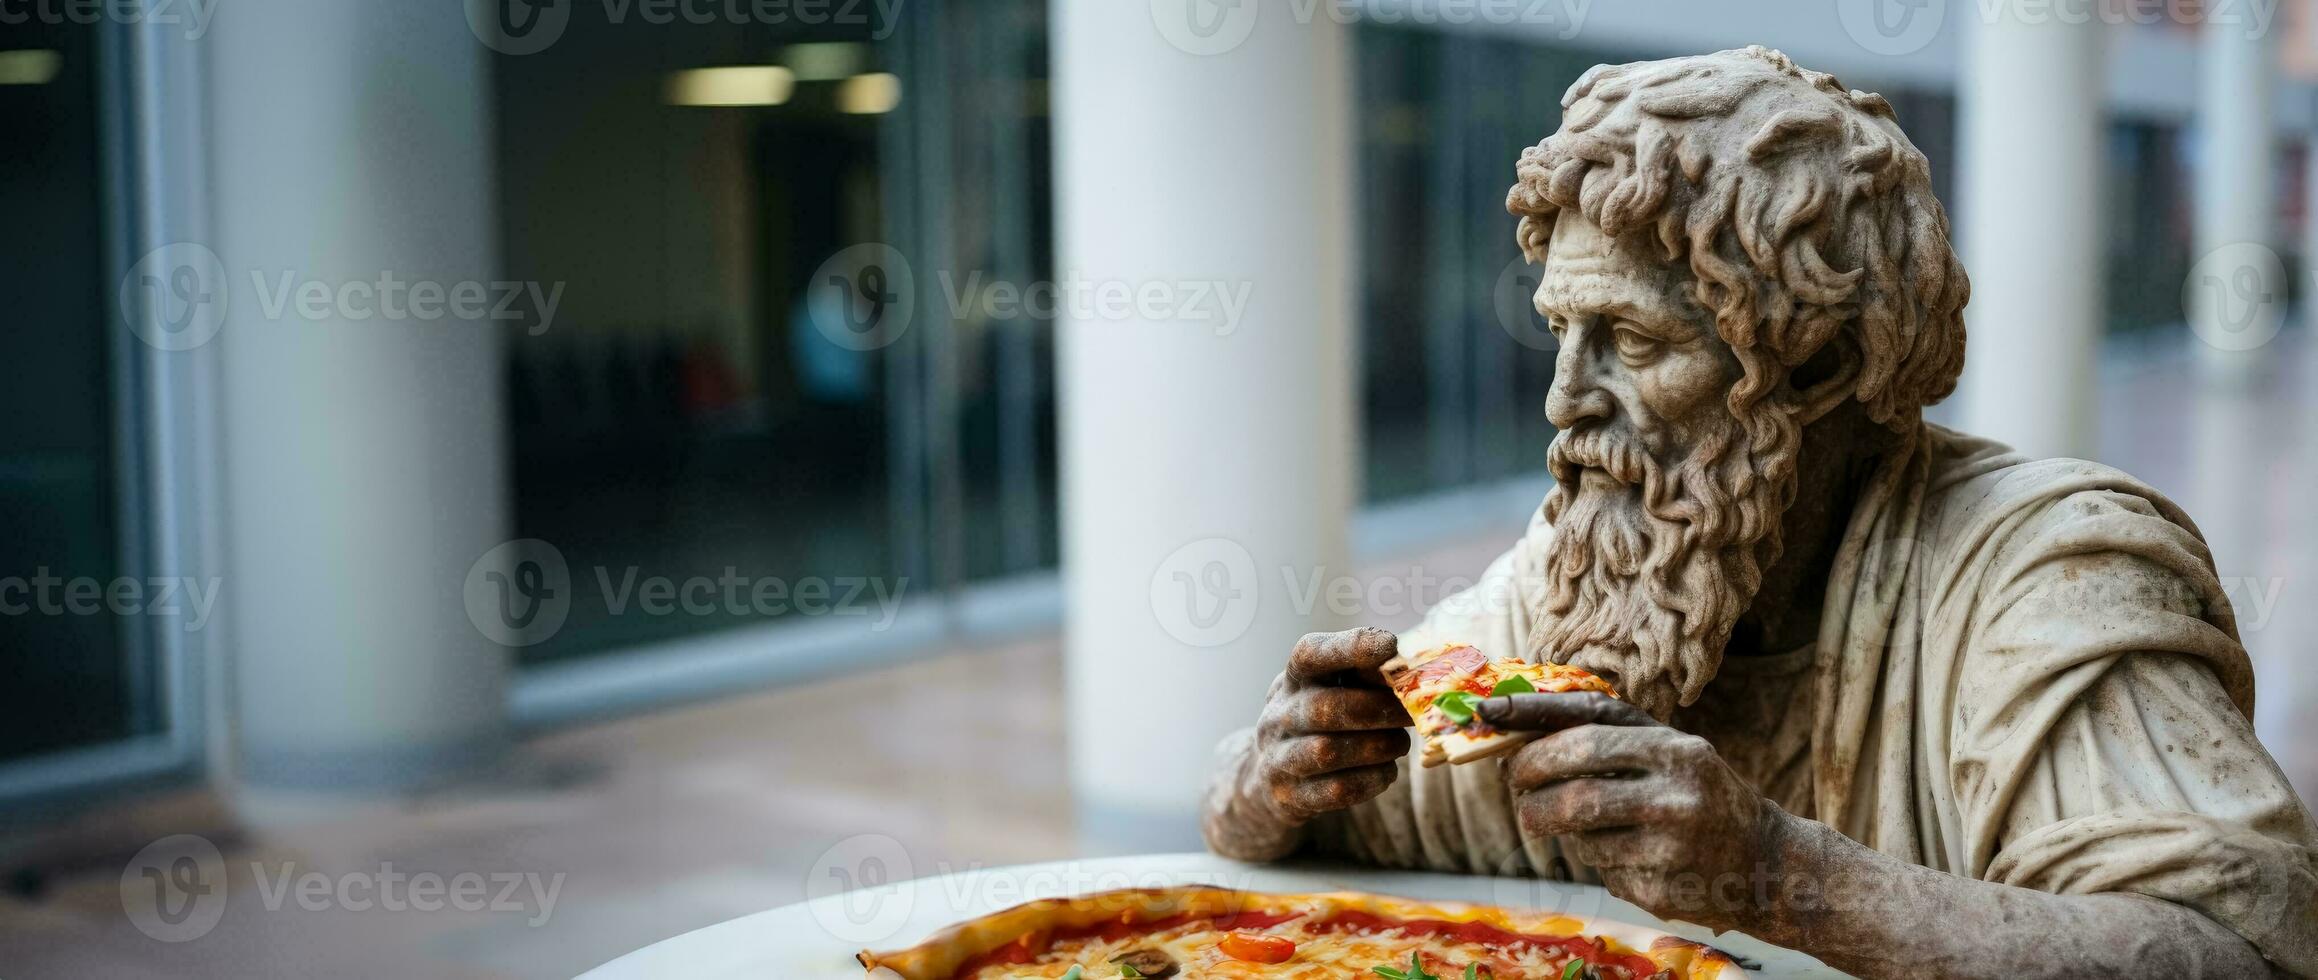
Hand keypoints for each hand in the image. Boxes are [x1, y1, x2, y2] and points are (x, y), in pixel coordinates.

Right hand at [1246, 628, 1412, 824]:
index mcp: (1294, 678)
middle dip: (1377, 709)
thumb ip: (1364, 675)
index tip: (1389, 646)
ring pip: (1327, 751)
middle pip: (1325, 708)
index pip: (1310, 654)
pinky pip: (1335, 790)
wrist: (1271, 775)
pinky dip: (1370, 780)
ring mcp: (1279, 756)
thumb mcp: (1328, 688)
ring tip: (1400, 743)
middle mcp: (1280, 714)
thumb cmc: (1318, 719)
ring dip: (1376, 747)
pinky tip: (1387, 771)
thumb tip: (1417, 667)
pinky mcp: (1290, 795)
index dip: (1349, 648)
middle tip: (1411, 712)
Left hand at [1479, 692, 1775, 930]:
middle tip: (1516, 786)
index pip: (1586, 730)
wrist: (1763, 861)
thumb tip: (1516, 729)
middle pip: (1574, 791)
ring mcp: (1670, 849)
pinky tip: (1629, 851)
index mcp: (1676, 750)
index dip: (1531, 723)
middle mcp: (1677, 797)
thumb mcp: (1665, 747)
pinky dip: (1597, 857)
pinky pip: (1600, 870)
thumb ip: (1602, 732)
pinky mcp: (1660, 891)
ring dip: (1563, 825)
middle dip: (1530, 786)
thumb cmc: (1696, 790)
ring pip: (1580, 834)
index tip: (1488, 717)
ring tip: (1582, 817)